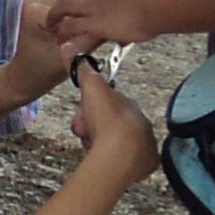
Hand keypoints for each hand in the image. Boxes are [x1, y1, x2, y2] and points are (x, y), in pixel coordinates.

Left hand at [45, 0, 160, 53]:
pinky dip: (62, 33)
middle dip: (57, 7)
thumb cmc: (155, 8)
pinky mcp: (94, 22)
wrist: (157, 8)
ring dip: (54, 18)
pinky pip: (70, 26)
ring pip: (63, 7)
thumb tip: (131, 26)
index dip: (73, 2)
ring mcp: (94, 7)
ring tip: (50, 29)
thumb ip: (130, 13)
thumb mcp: (138, 5)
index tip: (69, 10)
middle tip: (52, 19)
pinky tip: (59, 41)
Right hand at [68, 57, 158, 177]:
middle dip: (93, 127)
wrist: (119, 155)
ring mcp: (146, 148)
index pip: (111, 105)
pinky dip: (115, 162)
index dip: (92, 108)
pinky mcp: (145, 167)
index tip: (82, 114)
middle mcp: (143, 126)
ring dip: (100, 144)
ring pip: (116, 145)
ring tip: (89, 146)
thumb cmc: (106, 120)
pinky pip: (128, 164)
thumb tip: (68, 47)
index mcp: (132, 107)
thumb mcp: (91, 89)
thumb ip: (81, 69)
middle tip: (82, 132)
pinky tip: (104, 161)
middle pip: (111, 126)